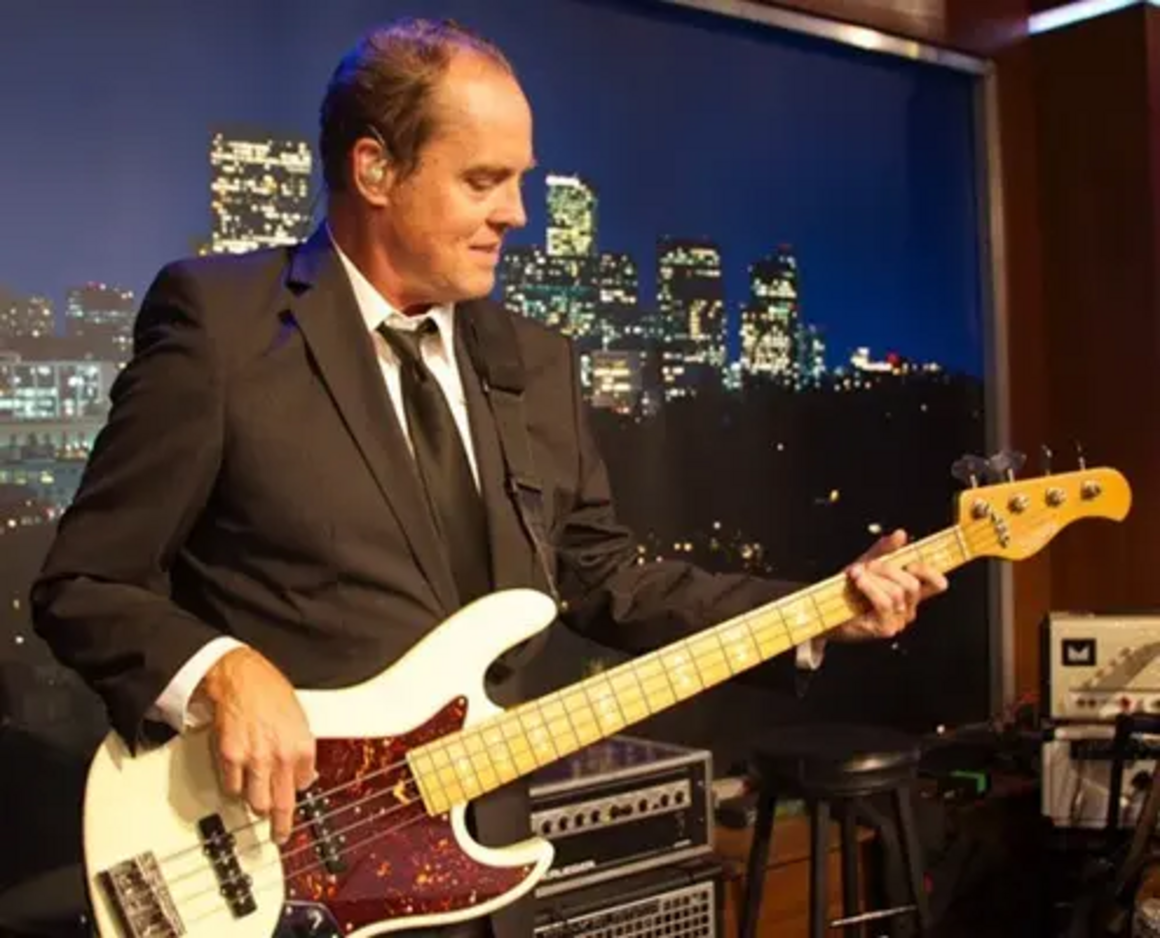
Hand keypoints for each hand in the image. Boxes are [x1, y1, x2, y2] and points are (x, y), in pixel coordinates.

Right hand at [193, 647, 315, 843]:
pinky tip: (238, 785)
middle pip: (281, 804)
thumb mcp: (300, 717)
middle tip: (279, 835)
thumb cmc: (270, 691)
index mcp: (302, 745)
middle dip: (281, 825)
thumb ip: (302, 747)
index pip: (304, 784)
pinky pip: (233, 787)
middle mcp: (281, 756)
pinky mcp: (231, 758)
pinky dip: (235, 789)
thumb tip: (304, 771)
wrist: (241, 678)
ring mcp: (255, 759)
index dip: (298, 790)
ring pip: (256, 802)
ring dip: (257, 808)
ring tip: (257, 810)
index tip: (295, 799)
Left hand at [832, 529, 948, 642]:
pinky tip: (858, 582)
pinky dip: (870, 587)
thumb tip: (901, 534)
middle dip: (888, 569)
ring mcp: (898, 621)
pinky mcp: (885, 628)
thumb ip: (884, 550)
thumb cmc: (848, 589)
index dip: (929, 571)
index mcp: (909, 594)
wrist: (825, 609)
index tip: (909, 562)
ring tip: (856, 574)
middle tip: (868, 565)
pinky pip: (885, 602)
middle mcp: (908, 609)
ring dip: (874, 578)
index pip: (936, 584)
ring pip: (898, 592)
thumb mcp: (867, 564)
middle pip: (913, 584)